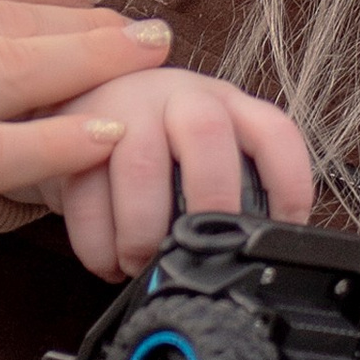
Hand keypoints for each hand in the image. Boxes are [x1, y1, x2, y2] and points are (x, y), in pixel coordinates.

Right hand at [43, 65, 314, 279]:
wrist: (76, 109)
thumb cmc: (153, 143)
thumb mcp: (199, 151)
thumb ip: (231, 187)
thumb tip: (259, 255)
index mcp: (225, 104)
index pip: (274, 132)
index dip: (287, 188)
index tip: (276, 236)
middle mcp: (179, 96)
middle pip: (206, 133)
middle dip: (209, 203)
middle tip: (198, 250)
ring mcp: (125, 107)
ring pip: (140, 165)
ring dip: (144, 231)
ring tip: (143, 263)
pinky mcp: (71, 133)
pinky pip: (84, 191)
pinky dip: (98, 243)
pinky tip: (110, 262)